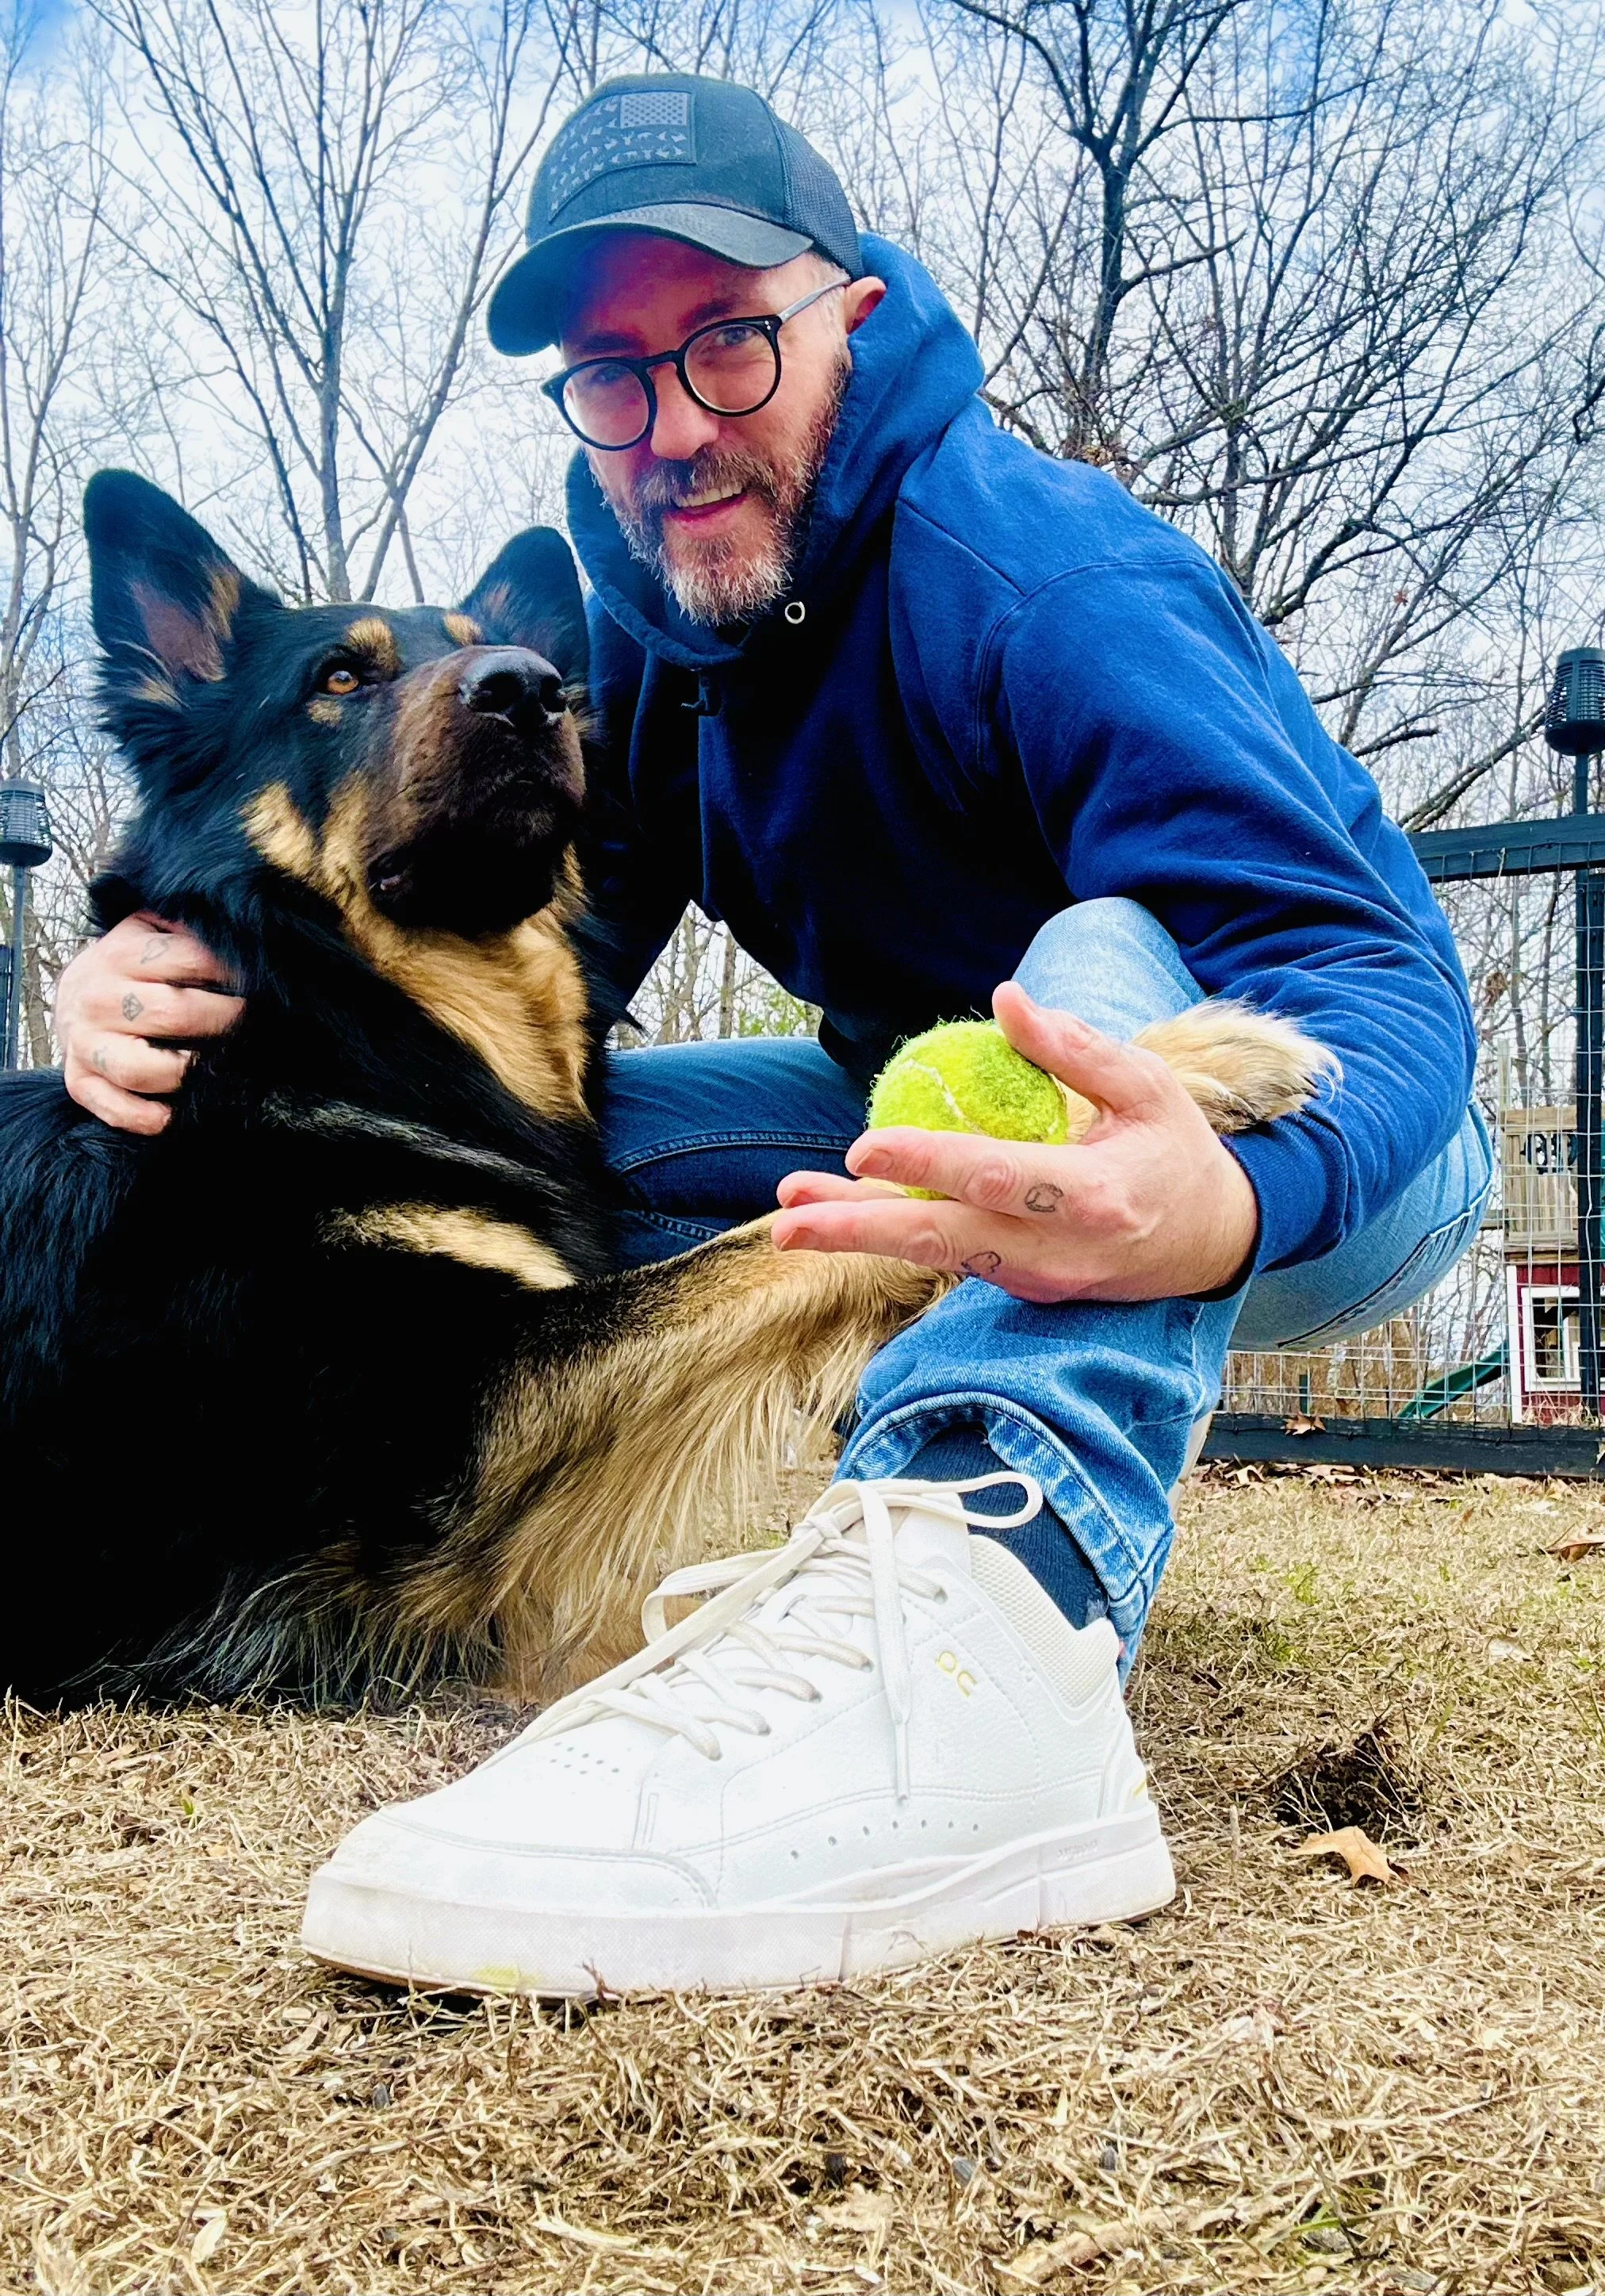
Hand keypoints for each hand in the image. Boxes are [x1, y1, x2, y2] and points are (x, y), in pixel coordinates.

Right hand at [56, 913, 243, 1135]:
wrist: (73, 997)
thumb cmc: (131, 967)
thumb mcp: (152, 932)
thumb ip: (188, 931)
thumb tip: (245, 939)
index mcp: (122, 954)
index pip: (191, 960)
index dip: (235, 972)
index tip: (265, 981)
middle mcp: (99, 999)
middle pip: (174, 1015)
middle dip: (224, 1021)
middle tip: (254, 1025)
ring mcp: (86, 1044)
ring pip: (142, 1069)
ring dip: (188, 1074)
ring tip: (219, 1067)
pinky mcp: (80, 1083)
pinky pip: (117, 1109)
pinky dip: (149, 1118)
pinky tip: (177, 1114)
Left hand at [772, 981, 1260, 1303]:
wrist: (1212, 1243)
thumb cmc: (1174, 1151)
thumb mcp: (1146, 1087)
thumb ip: (1074, 1049)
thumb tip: (1005, 998)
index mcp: (1093, 1195)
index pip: (996, 1179)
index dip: (928, 1166)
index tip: (864, 1149)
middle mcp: (1056, 1248)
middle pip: (944, 1241)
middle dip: (859, 1230)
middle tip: (788, 1216)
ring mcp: (1036, 1277)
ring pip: (934, 1255)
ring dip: (859, 1236)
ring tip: (789, 1215)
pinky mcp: (1022, 1287)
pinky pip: (948, 1260)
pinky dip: (893, 1239)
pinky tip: (839, 1216)